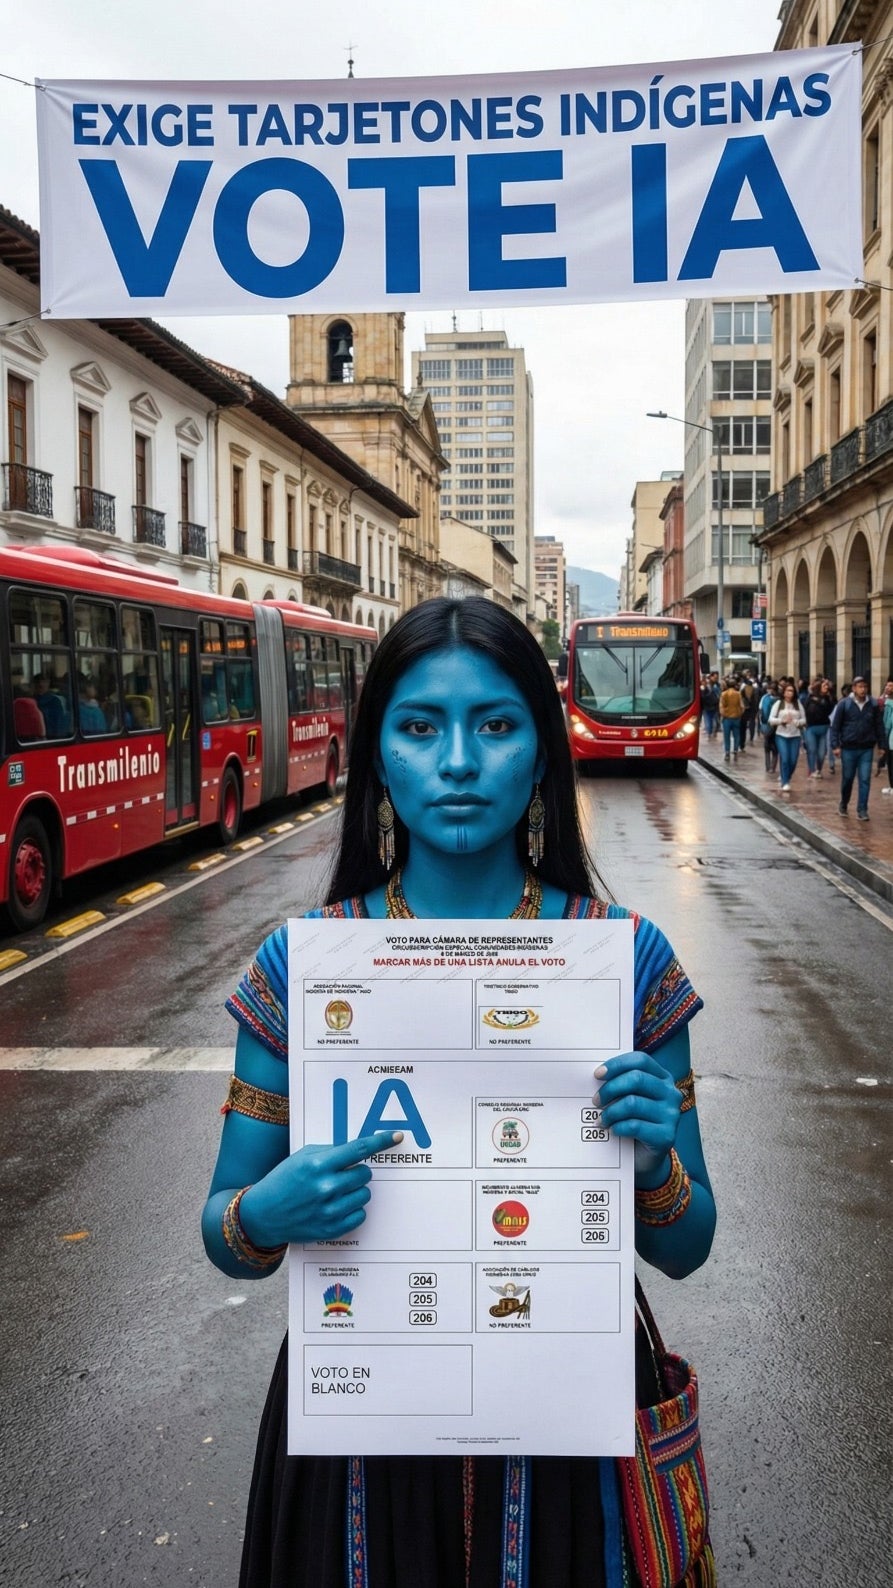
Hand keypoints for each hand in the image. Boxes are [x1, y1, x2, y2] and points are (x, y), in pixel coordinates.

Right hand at [240, 1131, 402, 1245]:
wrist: (262, 1215)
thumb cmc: (282, 1181)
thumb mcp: (301, 1157)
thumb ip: (329, 1152)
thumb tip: (357, 1149)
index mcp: (317, 1165)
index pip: (358, 1149)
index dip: (381, 1142)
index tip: (397, 1137)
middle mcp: (325, 1187)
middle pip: (365, 1173)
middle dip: (357, 1172)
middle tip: (341, 1175)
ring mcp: (329, 1210)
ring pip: (365, 1194)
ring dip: (355, 1191)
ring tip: (335, 1192)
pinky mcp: (331, 1229)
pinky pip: (360, 1215)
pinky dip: (352, 1209)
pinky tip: (336, 1207)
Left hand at [593, 1052, 680, 1170]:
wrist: (643, 1157)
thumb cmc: (632, 1122)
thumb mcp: (627, 1098)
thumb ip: (620, 1085)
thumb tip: (595, 1076)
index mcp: (662, 1078)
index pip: (641, 1061)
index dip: (618, 1064)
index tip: (597, 1074)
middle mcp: (671, 1093)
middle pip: (636, 1079)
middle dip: (610, 1088)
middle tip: (595, 1101)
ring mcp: (671, 1114)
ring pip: (633, 1103)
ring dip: (610, 1112)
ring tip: (601, 1120)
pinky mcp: (666, 1135)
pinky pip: (635, 1126)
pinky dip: (618, 1127)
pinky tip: (612, 1130)